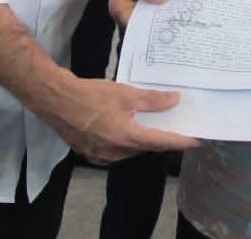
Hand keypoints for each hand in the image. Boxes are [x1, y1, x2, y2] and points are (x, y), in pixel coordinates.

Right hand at [44, 77, 198, 164]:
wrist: (54, 100)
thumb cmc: (90, 95)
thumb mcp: (125, 93)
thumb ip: (152, 99)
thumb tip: (174, 100)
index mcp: (126, 138)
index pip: (161, 143)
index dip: (180, 141)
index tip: (196, 141)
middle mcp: (115, 153)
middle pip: (145, 147)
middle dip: (157, 136)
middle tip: (170, 123)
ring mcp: (101, 156)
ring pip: (129, 149)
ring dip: (139, 138)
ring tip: (144, 121)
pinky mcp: (89, 153)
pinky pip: (113, 150)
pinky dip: (122, 140)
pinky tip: (121, 126)